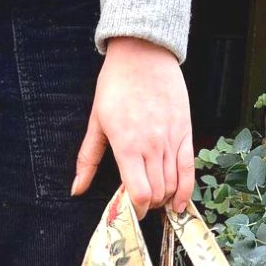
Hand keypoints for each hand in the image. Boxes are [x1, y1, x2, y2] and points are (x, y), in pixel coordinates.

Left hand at [72, 37, 194, 217]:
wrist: (143, 54)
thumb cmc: (116, 85)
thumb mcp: (96, 122)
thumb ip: (88, 160)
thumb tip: (76, 189)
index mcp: (127, 146)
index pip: (139, 192)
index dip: (135, 209)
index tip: (129, 212)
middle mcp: (152, 146)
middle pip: (156, 193)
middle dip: (147, 206)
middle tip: (139, 204)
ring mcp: (171, 139)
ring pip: (173, 184)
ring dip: (164, 199)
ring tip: (155, 200)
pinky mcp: (185, 132)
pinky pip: (189, 168)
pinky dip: (186, 190)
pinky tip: (180, 203)